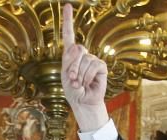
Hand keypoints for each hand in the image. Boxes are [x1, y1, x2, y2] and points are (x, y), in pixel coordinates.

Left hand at [60, 3, 109, 131]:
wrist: (83, 102)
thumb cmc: (73, 91)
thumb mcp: (65, 75)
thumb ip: (69, 60)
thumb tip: (78, 47)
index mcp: (70, 55)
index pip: (69, 35)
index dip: (68, 21)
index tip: (68, 6)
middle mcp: (82, 54)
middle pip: (77, 49)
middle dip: (72, 66)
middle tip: (72, 79)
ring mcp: (92, 59)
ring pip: (85, 59)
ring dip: (79, 75)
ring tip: (79, 84)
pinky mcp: (101, 66)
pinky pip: (94, 65)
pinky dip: (88, 76)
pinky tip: (88, 83)